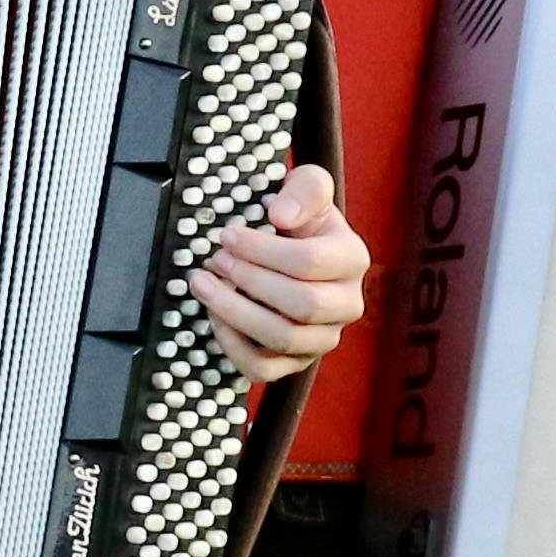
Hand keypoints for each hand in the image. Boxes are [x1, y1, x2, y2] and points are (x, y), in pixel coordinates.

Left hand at [196, 159, 371, 383]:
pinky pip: (264, 368)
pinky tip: (215, 317)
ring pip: (283, 339)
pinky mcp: (297, 362)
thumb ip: (305, 189)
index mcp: (352, 260)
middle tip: (214, 260)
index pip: (311, 262)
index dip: (263, 250)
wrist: (299, 252)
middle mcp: (347, 304)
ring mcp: (323, 338)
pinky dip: (233, 346)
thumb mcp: (308, 188)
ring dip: (235, 312)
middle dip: (249, 280)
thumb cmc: (301, 220)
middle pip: (301, 304)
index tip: (227, 235)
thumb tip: (281, 215)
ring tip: (203, 285)